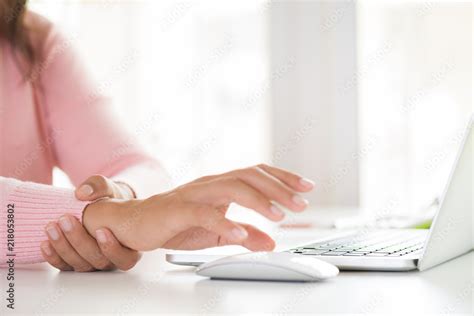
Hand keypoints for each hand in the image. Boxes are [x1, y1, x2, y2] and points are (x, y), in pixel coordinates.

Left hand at [41, 175, 140, 271]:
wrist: (99, 207)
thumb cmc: (111, 200)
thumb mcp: (109, 189)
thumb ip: (99, 187)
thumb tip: (83, 192)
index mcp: (130, 248)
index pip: (124, 259)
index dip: (111, 248)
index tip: (100, 229)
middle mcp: (113, 260)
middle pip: (98, 260)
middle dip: (79, 241)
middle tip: (66, 220)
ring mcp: (94, 264)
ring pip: (80, 265)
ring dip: (63, 247)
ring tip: (52, 227)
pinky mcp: (77, 264)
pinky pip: (65, 267)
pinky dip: (54, 256)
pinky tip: (45, 244)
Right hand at [82, 164, 314, 251]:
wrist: (134, 223)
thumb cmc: (175, 223)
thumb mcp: (216, 232)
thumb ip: (244, 235)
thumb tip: (271, 241)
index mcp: (221, 185)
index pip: (257, 173)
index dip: (282, 177)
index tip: (306, 187)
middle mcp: (211, 183)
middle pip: (249, 175)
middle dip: (278, 188)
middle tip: (299, 204)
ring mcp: (194, 194)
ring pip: (231, 187)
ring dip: (258, 201)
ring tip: (278, 216)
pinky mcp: (178, 210)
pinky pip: (204, 213)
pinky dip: (224, 223)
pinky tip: (241, 233)